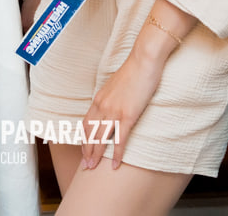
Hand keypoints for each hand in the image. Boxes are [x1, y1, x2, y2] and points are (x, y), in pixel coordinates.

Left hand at [80, 53, 161, 170]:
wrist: (143, 61)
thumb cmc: (134, 70)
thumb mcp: (117, 84)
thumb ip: (111, 96)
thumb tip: (112, 103)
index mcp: (99, 98)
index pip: (87, 122)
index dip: (84, 138)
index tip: (84, 149)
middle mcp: (103, 106)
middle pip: (90, 133)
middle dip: (87, 150)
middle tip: (85, 165)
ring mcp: (114, 111)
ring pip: (101, 138)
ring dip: (96, 155)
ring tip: (93, 167)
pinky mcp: (127, 115)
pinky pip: (119, 139)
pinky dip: (116, 153)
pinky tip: (115, 164)